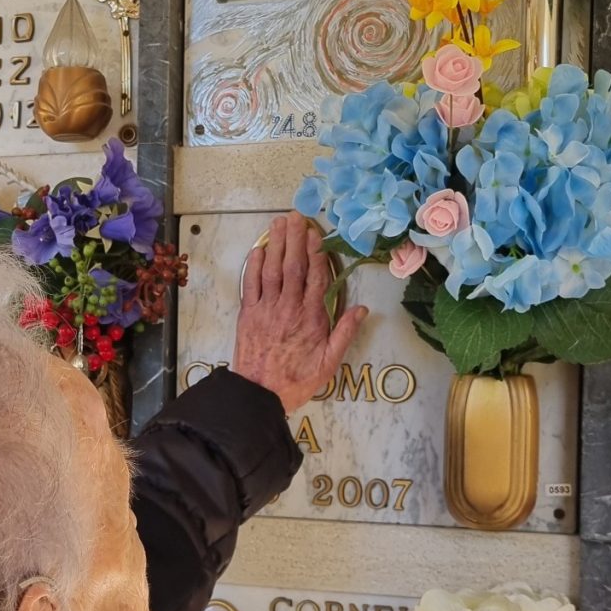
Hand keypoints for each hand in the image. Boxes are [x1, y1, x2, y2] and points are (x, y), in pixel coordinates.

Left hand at [231, 212, 367, 412]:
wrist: (258, 394)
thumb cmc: (296, 381)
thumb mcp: (329, 364)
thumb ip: (344, 334)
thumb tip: (362, 309)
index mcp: (311, 318)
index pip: (316, 277)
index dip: (317, 253)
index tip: (317, 234)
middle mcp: (288, 308)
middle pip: (293, 266)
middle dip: (296, 239)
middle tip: (297, 216)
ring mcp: (266, 309)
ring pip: (272, 269)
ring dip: (276, 244)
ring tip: (279, 223)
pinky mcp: (248, 314)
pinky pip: (251, 283)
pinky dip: (254, 265)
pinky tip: (259, 249)